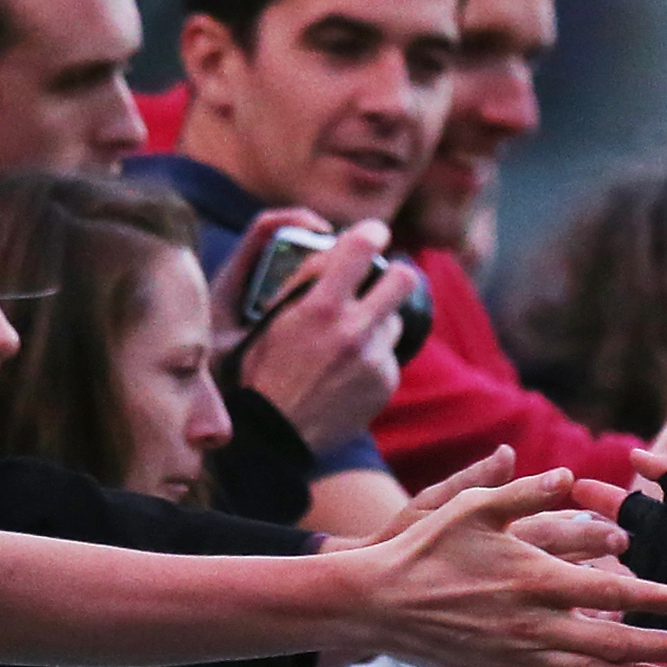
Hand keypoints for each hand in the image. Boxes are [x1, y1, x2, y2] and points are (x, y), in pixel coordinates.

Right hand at [222, 220, 413, 452]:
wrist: (274, 434)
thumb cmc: (262, 369)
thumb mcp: (270, 318)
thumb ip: (302, 281)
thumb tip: (335, 250)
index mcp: (319, 307)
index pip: (360, 247)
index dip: (371, 232)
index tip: (374, 232)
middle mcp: (353, 330)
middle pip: (404, 278)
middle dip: (395, 274)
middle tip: (382, 279)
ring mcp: (374, 359)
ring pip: (394, 319)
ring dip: (377, 322)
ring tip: (348, 340)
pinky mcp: (386, 382)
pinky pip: (389, 354)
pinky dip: (372, 357)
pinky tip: (347, 372)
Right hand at [345, 468, 666, 666]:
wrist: (376, 603)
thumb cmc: (427, 547)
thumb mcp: (472, 506)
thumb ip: (527, 492)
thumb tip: (571, 478)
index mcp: (535, 580)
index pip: (614, 593)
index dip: (660, 600)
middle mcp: (534, 626)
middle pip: (620, 643)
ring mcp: (520, 658)